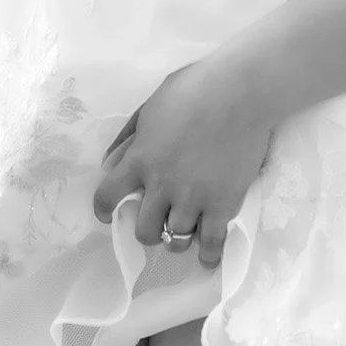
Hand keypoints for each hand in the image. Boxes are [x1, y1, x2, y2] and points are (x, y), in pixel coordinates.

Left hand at [93, 58, 276, 267]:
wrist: (241, 91)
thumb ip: (129, 136)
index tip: (108, 214)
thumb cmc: (195, 88)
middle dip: (148, 231)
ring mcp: (193, 198)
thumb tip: (109, 163)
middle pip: (144, 230)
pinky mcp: (223, 204)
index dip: (104, 210)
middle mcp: (161, 186)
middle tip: (158, 223)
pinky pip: (212, 243)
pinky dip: (209, 255)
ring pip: (175, 240)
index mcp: (139, 159)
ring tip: (185, 234)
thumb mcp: (150, 106)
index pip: (107, 197)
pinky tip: (208, 257)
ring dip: (177, 240)